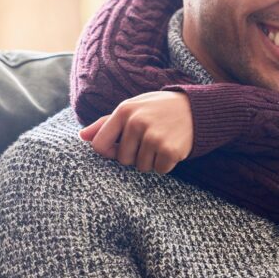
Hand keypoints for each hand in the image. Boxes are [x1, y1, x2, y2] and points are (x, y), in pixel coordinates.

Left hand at [79, 91, 193, 173]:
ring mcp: (153, 136)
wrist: (196, 108)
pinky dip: (165, 164)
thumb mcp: (133, 108)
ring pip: (141, 167)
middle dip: (135, 156)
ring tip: (161, 142)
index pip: (100, 145)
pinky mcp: (169, 149)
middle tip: (149, 141)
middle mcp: (136, 122)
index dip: (109, 152)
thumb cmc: (159, 109)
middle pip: (122, 160)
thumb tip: (82, 136)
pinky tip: (172, 148)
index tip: (121, 148)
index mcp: (124, 110)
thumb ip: (106, 123)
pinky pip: (159, 170)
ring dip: (151, 160)